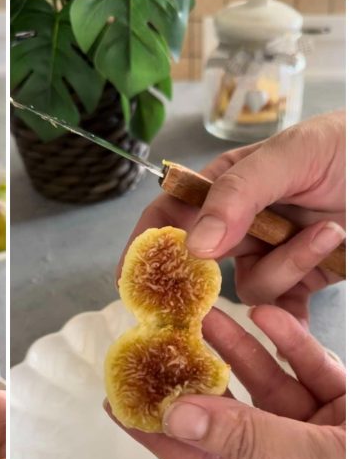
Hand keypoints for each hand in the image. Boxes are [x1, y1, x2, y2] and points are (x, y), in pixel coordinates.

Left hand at [105, 305, 344, 458]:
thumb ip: (252, 441)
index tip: (117, 401)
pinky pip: (314, 374)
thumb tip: (176, 420)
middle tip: (154, 342)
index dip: (158, 436)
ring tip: (204, 312)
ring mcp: (325, 440)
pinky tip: (267, 317)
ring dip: (239, 351)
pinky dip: (293, 345)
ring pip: (269, 390)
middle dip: (196, 379)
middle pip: (230, 423)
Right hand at [120, 110, 345, 322]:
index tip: (130, 276)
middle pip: (200, 263)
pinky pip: (284, 307)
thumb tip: (193, 245)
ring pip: (249, 287)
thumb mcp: (291, 154)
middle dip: (205, 278)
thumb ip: (239, 194)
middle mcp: (241, 226)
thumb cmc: (349, 147)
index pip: (170, 216)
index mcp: (226, 187)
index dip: (145, 245)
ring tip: (331, 233)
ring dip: (290, 265)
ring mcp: (270, 256)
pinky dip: (296, 311)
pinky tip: (316, 288)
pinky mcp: (302, 283)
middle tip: (210, 288)